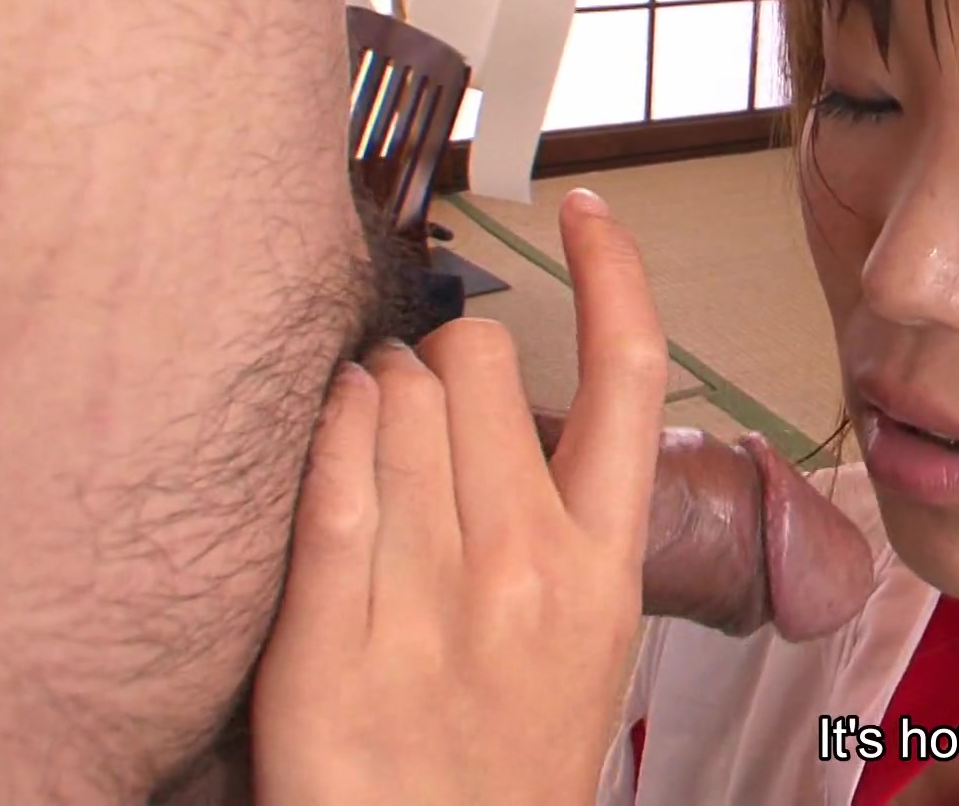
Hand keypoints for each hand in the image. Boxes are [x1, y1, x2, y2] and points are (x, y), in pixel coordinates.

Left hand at [251, 189, 667, 804]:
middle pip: (479, 363)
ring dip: (375, 389)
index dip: (614, 273)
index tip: (586, 209)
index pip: (631, 379)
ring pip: (394, 399)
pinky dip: (326, 426)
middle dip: (443, 356)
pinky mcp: (334, 635)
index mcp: (607, 565)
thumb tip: (499, 394)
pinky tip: (331, 420)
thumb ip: (570, 516)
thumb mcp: (594, 633)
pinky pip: (330, 476)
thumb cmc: (517, 749)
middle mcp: (529, 567)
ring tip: (373, 430)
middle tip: (425, 398)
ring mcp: (433, 600)